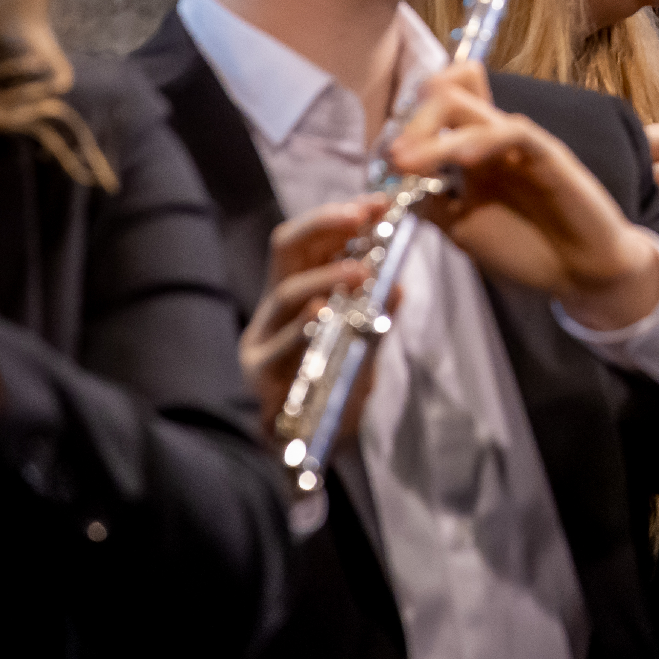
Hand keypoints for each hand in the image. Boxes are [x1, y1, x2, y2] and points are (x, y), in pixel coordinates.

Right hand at [241, 198, 397, 437]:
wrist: (301, 456)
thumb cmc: (328, 395)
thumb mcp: (361, 351)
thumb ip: (375, 319)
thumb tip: (398, 283)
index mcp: (296, 295)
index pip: (312, 240)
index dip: (341, 216)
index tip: (379, 202)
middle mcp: (274, 310)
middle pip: (286, 248)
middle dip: (323, 224)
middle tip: (362, 214)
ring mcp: (262, 340)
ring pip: (284, 293)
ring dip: (324, 276)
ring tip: (359, 269)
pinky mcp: (259, 374)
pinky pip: (280, 346)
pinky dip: (302, 328)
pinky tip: (322, 314)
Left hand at [389, 63, 658, 331]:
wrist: (582, 273)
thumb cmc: (529, 250)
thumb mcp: (464, 230)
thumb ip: (433, 205)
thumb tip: (392, 187)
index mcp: (474, 152)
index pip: (443, 107)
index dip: (410, 118)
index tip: (389, 154)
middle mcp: (494, 139)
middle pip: (450, 97)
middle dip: (414, 122)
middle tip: (396, 158)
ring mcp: (521, 143)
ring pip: (475, 110)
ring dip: (435, 133)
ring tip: (408, 161)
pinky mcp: (550, 153)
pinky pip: (516, 131)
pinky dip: (485, 139)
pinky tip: (463, 160)